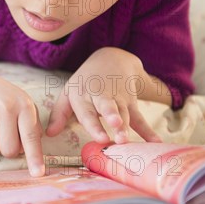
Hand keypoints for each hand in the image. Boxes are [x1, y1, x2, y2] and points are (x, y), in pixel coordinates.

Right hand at [0, 66, 45, 176]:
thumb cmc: (0, 96)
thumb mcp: (21, 103)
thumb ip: (31, 125)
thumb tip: (30, 150)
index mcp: (24, 105)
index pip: (31, 137)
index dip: (35, 157)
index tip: (38, 174)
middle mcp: (6, 107)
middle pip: (8, 151)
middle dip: (5, 149)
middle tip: (2, 135)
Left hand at [45, 47, 161, 143]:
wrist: (111, 60)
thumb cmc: (85, 83)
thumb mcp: (69, 93)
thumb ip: (59, 114)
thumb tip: (48, 134)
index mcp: (83, 95)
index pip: (86, 112)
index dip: (93, 125)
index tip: (100, 138)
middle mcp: (101, 96)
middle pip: (107, 108)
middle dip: (112, 118)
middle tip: (115, 129)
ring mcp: (118, 98)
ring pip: (124, 113)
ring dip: (126, 126)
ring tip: (126, 140)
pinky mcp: (131, 102)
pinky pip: (139, 118)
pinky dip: (148, 131)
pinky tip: (156, 143)